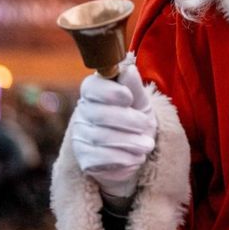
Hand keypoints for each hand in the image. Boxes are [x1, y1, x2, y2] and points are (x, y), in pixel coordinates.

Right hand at [69, 63, 155, 198]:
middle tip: (148, 126)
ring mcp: (81, 136)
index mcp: (95, 93)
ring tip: (148, 145)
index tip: (128, 98)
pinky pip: (101, 159)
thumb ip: (134, 88)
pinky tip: (137, 158)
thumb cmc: (137, 120)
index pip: (92, 87)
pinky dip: (124, 159)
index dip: (110, 92)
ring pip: (101, 137)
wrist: (136, 151)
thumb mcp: (141, 103)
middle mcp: (83, 112)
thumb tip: (128, 70)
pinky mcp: (84, 158)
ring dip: (130, 142)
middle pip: (99, 114)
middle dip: (128, 120)